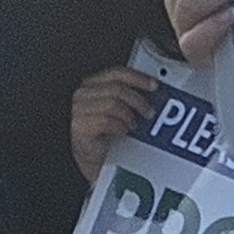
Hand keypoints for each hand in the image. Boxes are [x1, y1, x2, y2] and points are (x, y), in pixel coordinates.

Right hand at [68, 62, 159, 183]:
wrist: (92, 160)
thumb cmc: (105, 136)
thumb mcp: (118, 111)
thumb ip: (128, 97)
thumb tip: (152, 91)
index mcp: (92, 85)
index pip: (116, 73)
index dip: (138, 77)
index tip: (154, 85)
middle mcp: (83, 94)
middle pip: (117, 88)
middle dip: (138, 100)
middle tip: (150, 112)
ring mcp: (79, 110)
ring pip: (113, 103)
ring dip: (129, 115)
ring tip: (134, 125)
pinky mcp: (79, 126)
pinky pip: (106, 120)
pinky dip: (120, 126)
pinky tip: (123, 131)